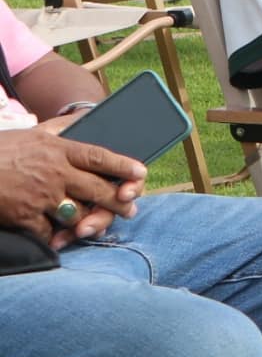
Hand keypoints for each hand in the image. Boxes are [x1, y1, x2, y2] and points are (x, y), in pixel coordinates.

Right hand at [0, 125, 145, 247]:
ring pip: (77, 212)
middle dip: (118, 201)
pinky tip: (60, 239)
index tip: (141, 173)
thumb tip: (85, 117)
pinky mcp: (24, 216)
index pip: (99, 156)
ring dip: (88, 222)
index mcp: (57, 149)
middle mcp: (54, 172)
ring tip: (96, 226)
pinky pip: (49, 231)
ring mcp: (40, 196)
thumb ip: (59, 127)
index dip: (123, 166)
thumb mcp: (31, 133)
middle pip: (97, 188)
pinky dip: (56, 237)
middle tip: (130, 209)